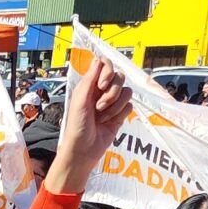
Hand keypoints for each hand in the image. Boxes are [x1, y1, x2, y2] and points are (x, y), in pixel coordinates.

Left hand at [41, 59, 132, 194]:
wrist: (84, 149)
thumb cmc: (77, 126)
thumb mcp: (80, 100)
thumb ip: (90, 79)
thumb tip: (98, 59)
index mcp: (90, 84)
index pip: (106, 65)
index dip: (108, 72)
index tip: (102, 84)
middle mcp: (102, 90)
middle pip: (120, 77)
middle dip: (111, 93)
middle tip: (99, 106)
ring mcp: (113, 102)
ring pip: (127, 92)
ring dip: (115, 105)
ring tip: (102, 116)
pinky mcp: (120, 113)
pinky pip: (130, 105)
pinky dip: (120, 114)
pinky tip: (109, 122)